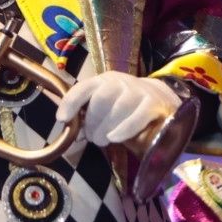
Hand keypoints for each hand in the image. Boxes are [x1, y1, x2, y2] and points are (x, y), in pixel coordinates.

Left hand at [55, 71, 181, 146]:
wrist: (160, 100)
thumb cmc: (125, 107)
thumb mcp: (105, 106)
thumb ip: (88, 114)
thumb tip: (69, 128)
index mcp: (103, 81)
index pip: (83, 88)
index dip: (70, 102)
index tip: (62, 119)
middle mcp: (120, 82)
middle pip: (101, 100)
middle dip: (92, 121)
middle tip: (92, 137)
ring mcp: (138, 91)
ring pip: (119, 108)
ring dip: (106, 128)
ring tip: (102, 140)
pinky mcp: (153, 104)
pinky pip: (138, 116)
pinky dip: (124, 129)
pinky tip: (114, 138)